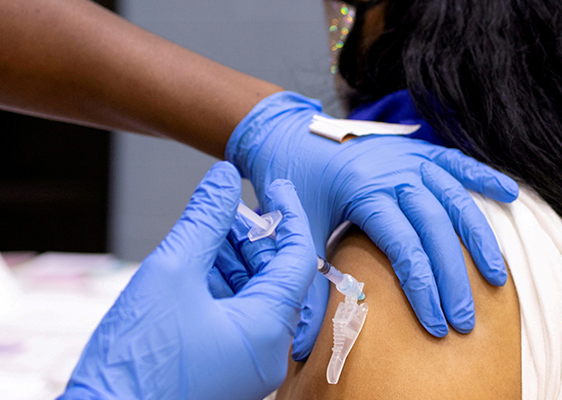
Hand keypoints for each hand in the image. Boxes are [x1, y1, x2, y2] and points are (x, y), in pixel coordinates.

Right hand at [59, 162, 316, 399]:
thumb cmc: (136, 363)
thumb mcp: (171, 273)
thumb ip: (203, 220)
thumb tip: (225, 179)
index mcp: (266, 331)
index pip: (297, 259)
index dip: (288, 215)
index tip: (274, 184)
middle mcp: (265, 352)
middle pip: (272, 277)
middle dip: (250, 237)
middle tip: (225, 206)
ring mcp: (243, 363)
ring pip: (250, 295)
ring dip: (230, 259)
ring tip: (204, 232)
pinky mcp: (221, 367)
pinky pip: (231, 316)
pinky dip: (216, 285)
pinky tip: (193, 265)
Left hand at [226, 92, 518, 360]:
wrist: (284, 134)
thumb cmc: (291, 181)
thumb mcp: (298, 226)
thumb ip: (307, 274)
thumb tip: (304, 333)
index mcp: (363, 191)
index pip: (404, 246)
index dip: (422, 287)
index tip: (434, 322)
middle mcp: (392, 171)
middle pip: (434, 228)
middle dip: (452, 277)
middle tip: (464, 317)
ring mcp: (406, 157)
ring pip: (453, 198)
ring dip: (477, 238)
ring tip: (493, 276)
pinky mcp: (412, 149)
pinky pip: (454, 161)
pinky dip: (482, 177)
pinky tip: (507, 194)